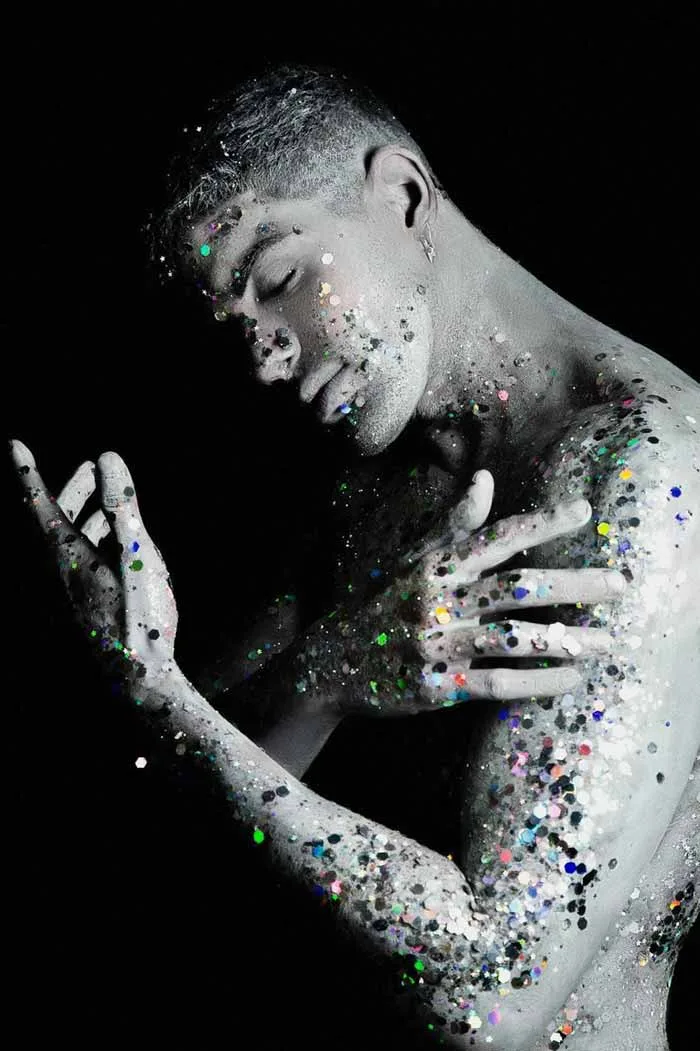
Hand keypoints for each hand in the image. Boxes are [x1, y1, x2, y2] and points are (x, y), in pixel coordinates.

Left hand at [11, 440, 178, 685]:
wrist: (138, 684)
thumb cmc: (139, 620)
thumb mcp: (137, 555)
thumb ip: (122, 505)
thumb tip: (107, 458)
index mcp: (66, 558)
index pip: (38, 504)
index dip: (27, 473)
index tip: (13, 446)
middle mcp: (59, 575)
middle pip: (54, 523)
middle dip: (71, 491)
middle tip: (89, 469)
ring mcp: (69, 596)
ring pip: (70, 545)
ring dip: (87, 519)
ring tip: (108, 507)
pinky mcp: (84, 612)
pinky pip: (82, 566)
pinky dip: (96, 545)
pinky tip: (120, 553)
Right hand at [300, 470, 624, 715]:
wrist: (331, 662)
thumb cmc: (380, 604)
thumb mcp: (411, 559)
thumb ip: (453, 523)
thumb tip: (485, 477)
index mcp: (436, 566)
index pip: (496, 536)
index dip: (541, 523)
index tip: (584, 513)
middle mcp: (440, 601)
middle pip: (517, 587)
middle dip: (573, 585)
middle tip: (620, 584)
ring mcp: (439, 644)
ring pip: (515, 639)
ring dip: (567, 640)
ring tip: (608, 643)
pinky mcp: (438, 686)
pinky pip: (497, 683)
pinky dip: (537, 682)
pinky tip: (572, 678)